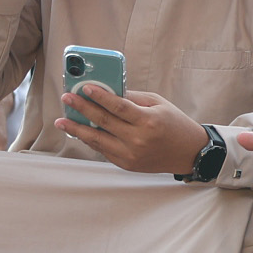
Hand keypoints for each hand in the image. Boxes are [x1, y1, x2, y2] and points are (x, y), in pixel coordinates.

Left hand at [55, 85, 208, 175]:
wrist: (190, 153)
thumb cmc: (176, 124)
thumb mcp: (159, 104)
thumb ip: (134, 99)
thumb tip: (109, 92)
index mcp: (148, 121)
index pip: (118, 107)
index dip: (99, 96)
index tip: (84, 88)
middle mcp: (138, 139)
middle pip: (103, 122)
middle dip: (82, 109)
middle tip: (67, 99)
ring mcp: (131, 154)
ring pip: (97, 140)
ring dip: (77, 129)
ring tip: (62, 121)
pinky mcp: (126, 164)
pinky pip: (103, 150)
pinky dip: (91, 140)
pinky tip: (80, 132)